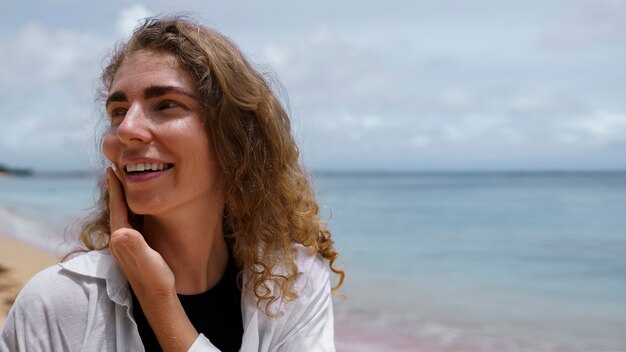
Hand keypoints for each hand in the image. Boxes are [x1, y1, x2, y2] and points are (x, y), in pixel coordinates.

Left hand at [106, 168, 174, 296]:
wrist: (157, 299)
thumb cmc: (156, 279)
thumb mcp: (149, 261)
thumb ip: (135, 247)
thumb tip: (120, 232)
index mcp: (122, 240)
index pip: (116, 208)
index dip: (115, 189)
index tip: (111, 169)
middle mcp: (120, 242)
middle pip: (116, 209)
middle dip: (116, 190)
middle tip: (115, 168)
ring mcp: (125, 246)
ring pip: (121, 216)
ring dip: (122, 199)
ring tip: (124, 184)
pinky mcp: (133, 250)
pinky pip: (129, 223)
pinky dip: (130, 210)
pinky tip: (137, 208)